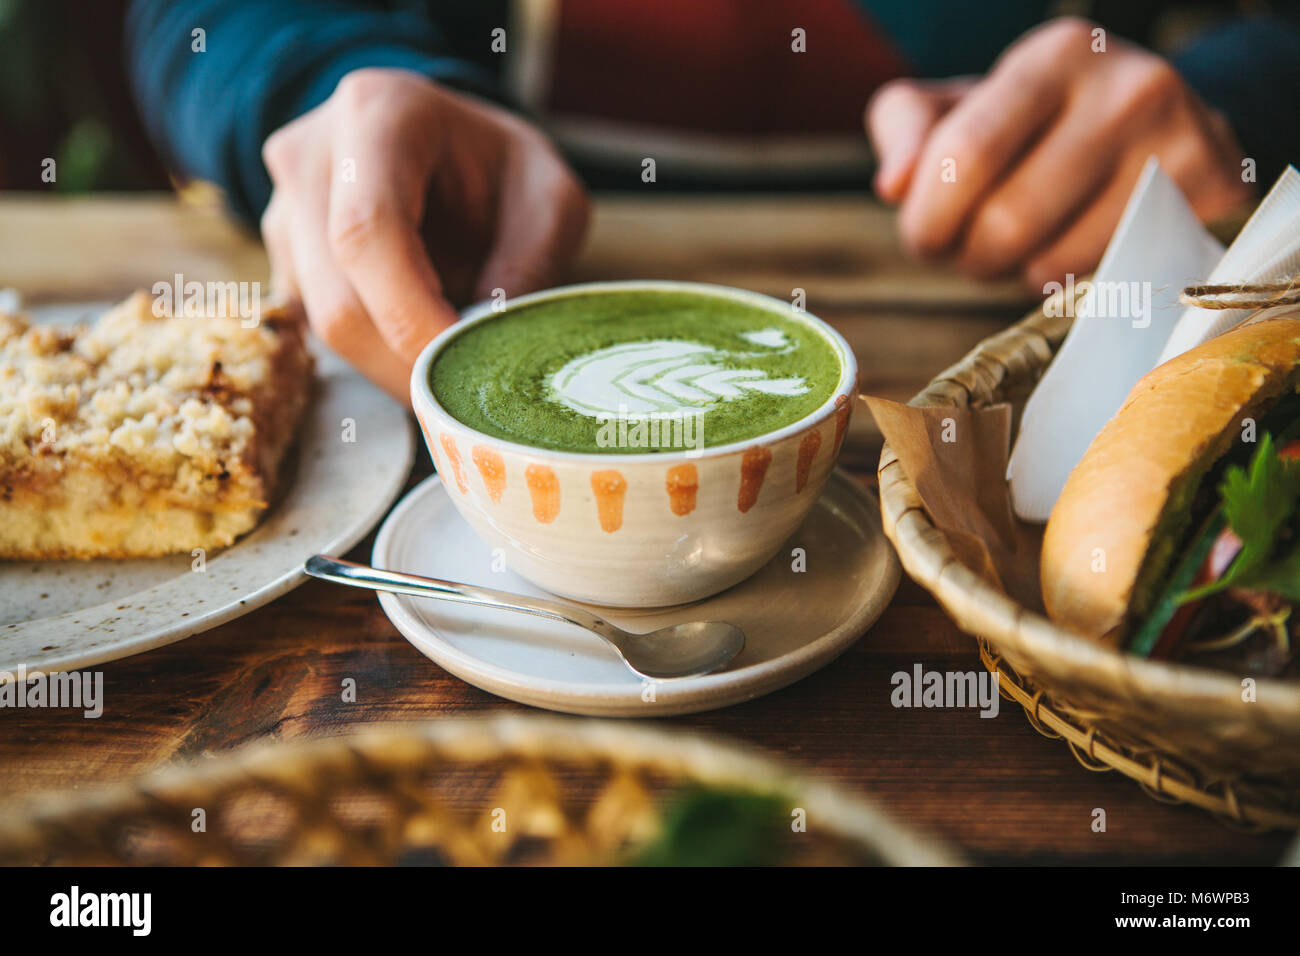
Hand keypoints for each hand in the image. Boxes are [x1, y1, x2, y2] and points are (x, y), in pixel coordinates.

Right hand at [261, 68, 588, 398]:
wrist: (451, 145)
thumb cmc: (503, 168)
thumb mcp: (550, 201)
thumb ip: (529, 266)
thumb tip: (486, 347)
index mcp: (377, 115)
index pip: (368, 233)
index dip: (411, 316)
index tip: (462, 368)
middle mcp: (310, 158)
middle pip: (337, 297)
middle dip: (405, 363)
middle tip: (465, 394)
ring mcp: (285, 210)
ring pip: (322, 325)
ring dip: (391, 368)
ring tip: (451, 369)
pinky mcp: (283, 259)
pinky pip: (317, 331)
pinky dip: (373, 358)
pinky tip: (418, 349)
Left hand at [866, 17, 1251, 289]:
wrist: (1156, 123)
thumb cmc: (1033, 122)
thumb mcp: (962, 105)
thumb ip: (907, 129)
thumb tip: (893, 185)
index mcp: (1055, 55)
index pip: (965, 156)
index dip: (927, 218)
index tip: (922, 237)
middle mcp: (1128, 88)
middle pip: (1007, 221)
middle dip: (965, 256)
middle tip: (965, 253)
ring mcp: (1178, 143)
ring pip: (1051, 262)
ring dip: (1009, 276)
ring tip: (1014, 249)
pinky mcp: (1209, 196)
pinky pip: (1100, 280)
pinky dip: (1063, 283)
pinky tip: (1063, 250)